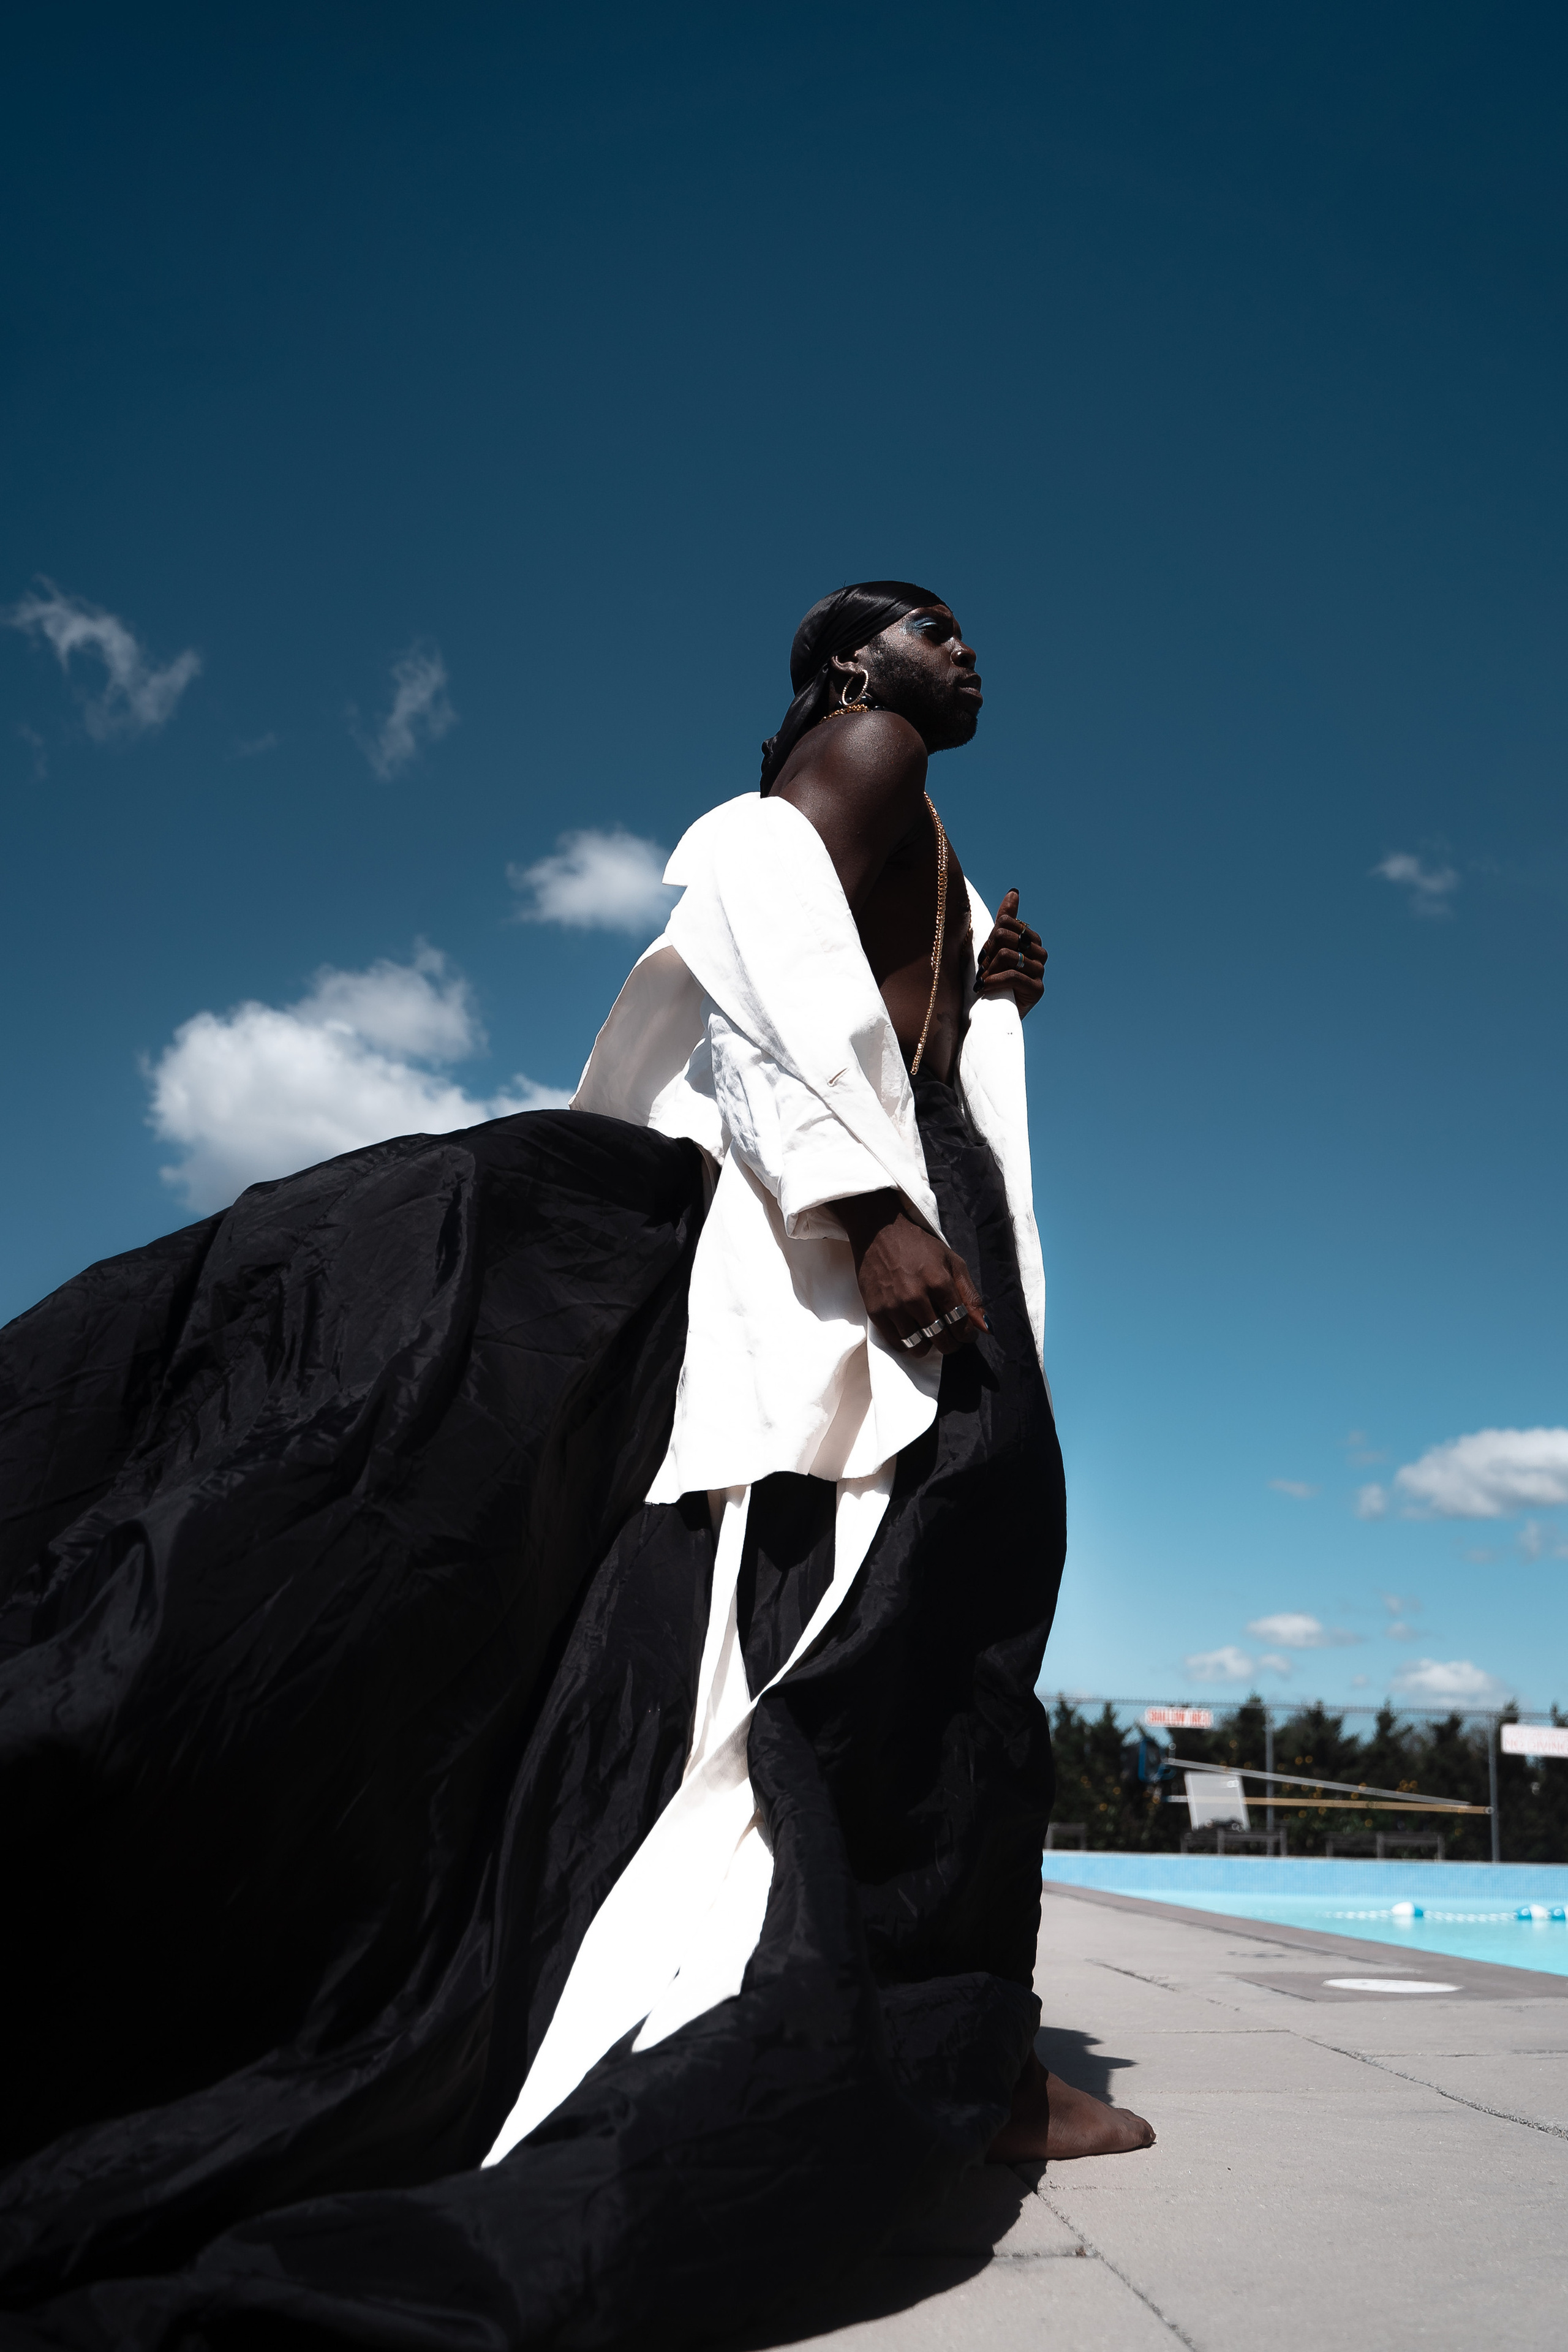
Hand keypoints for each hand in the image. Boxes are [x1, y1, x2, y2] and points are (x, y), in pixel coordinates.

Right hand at [832, 1191, 985, 1357]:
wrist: (878, 1232)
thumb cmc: (919, 1246)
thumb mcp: (952, 1262)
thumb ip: (970, 1295)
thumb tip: (984, 1327)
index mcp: (939, 1282)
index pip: (960, 1324)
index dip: (967, 1334)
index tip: (966, 1334)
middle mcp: (916, 1297)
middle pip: (941, 1340)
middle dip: (951, 1343)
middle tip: (950, 1338)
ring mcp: (894, 1306)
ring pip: (918, 1346)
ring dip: (928, 1345)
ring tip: (930, 1335)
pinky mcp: (876, 1312)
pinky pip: (897, 1343)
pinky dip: (907, 1343)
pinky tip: (912, 1332)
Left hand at [975, 888, 1045, 1017]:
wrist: (996, 1011)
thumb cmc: (995, 976)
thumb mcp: (997, 946)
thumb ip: (1006, 919)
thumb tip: (1014, 891)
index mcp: (1032, 939)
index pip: (1006, 922)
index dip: (989, 937)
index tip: (984, 955)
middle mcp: (1040, 953)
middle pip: (1005, 937)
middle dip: (987, 953)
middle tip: (981, 969)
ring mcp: (1041, 971)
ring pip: (1007, 955)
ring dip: (988, 970)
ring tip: (983, 981)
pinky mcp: (1038, 989)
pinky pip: (1012, 976)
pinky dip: (993, 982)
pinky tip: (985, 989)